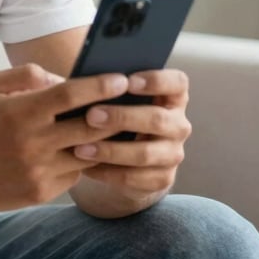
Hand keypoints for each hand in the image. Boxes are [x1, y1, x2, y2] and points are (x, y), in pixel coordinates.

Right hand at [0, 63, 132, 210]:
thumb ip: (28, 76)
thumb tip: (65, 79)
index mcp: (21, 111)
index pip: (70, 95)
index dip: (99, 86)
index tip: (121, 79)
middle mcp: (33, 142)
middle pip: (89, 126)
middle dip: (114, 115)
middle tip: (133, 105)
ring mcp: (38, 171)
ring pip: (87, 154)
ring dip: (102, 142)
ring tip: (116, 130)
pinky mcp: (41, 193)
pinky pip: (74, 175)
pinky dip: (79, 162)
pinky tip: (77, 152)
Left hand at [71, 69, 191, 200]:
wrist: (125, 157)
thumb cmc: (117, 114)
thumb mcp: (117, 99)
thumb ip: (110, 89)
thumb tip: (80, 81)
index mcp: (172, 97)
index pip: (177, 82)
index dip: (156, 80)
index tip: (128, 80)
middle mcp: (178, 124)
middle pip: (158, 119)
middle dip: (122, 117)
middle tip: (90, 116)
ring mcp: (173, 153)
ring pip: (145, 154)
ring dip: (110, 151)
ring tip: (80, 148)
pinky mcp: (162, 178)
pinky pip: (135, 178)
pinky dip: (107, 172)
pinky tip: (85, 167)